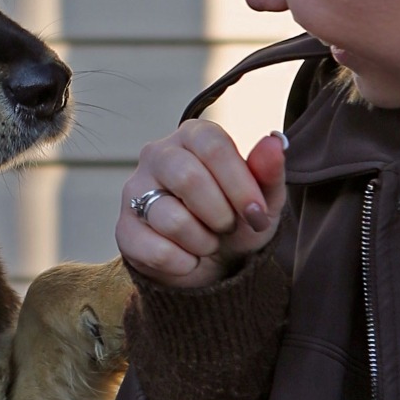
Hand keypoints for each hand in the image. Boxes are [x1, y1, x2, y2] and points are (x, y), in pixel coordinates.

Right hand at [117, 122, 287, 290]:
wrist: (213, 263)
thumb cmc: (238, 220)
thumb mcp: (264, 200)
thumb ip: (269, 172)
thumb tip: (274, 143)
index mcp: (193, 136)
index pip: (213, 145)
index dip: (239, 183)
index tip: (256, 213)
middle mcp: (158, 155)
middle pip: (188, 178)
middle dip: (220, 214)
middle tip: (229, 227)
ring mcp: (135, 192)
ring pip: (173, 219)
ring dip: (203, 242)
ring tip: (207, 241)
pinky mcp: (124, 230)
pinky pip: (157, 251)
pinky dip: (184, 263)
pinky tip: (188, 257)